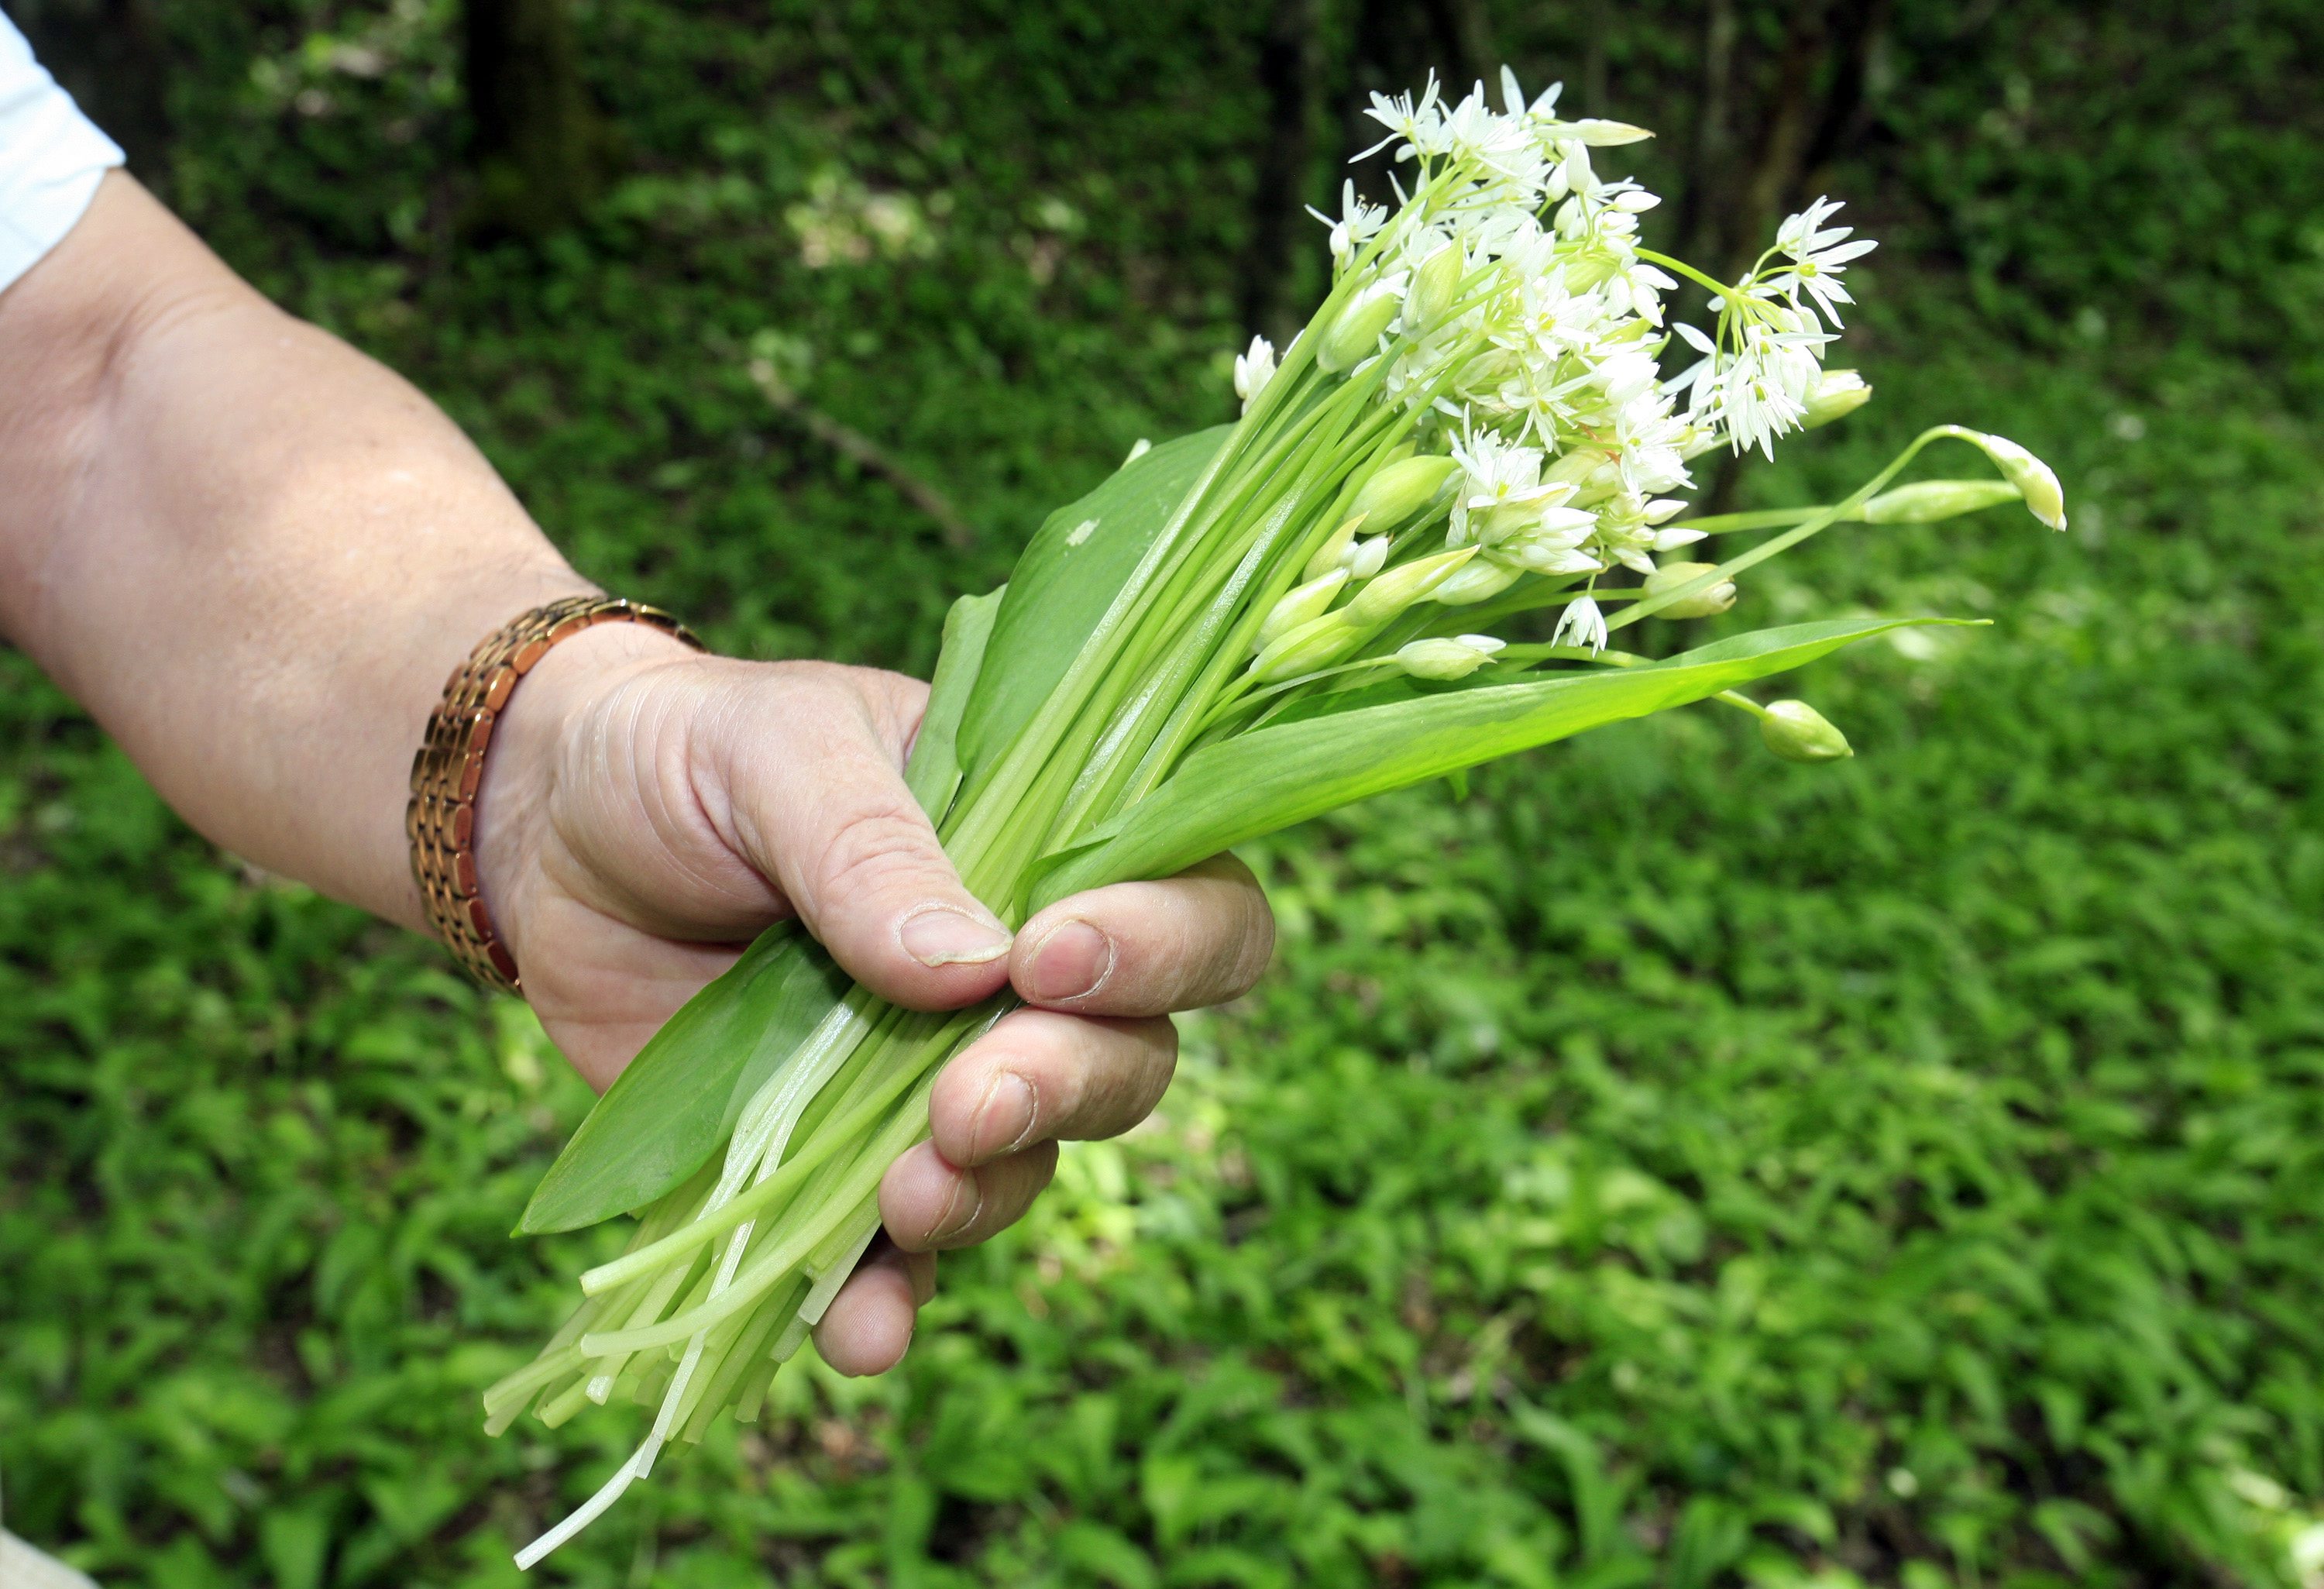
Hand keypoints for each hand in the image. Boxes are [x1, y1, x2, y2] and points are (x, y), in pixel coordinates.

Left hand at [473, 622, 1274, 1374]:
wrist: (543, 834)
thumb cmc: (684, 753)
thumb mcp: (776, 753)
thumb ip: (871, 849)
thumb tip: (972, 974)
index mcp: (1049, 840)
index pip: (1191, 903)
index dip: (1163, 946)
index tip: (1049, 963)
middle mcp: (1022, 972)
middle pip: (1129, 1057)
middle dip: (1064, 1089)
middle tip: (965, 1101)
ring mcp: (936, 1073)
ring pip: (1029, 1162)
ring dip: (985, 1192)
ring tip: (904, 1194)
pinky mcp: (840, 1158)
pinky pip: (893, 1252)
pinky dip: (884, 1302)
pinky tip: (855, 1333)